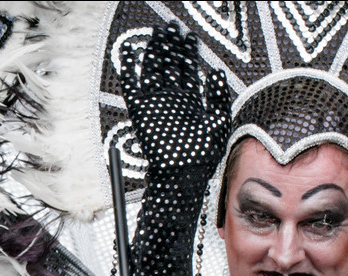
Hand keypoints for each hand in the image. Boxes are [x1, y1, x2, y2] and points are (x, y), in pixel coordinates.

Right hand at [120, 23, 229, 184]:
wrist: (182, 176)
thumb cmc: (202, 155)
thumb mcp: (219, 122)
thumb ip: (218, 96)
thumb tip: (216, 71)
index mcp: (189, 100)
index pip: (187, 69)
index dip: (188, 51)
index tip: (189, 35)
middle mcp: (171, 99)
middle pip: (168, 65)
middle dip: (170, 45)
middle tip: (171, 26)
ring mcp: (155, 104)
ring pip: (151, 71)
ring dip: (153, 51)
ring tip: (156, 34)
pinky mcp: (140, 112)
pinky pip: (131, 87)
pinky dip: (128, 70)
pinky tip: (128, 53)